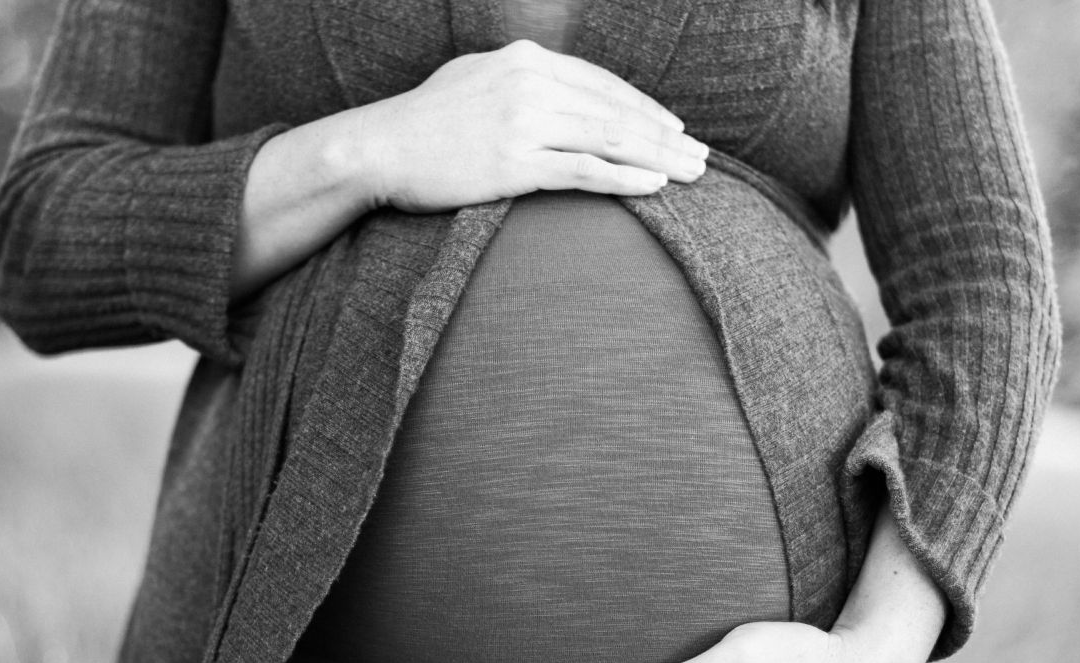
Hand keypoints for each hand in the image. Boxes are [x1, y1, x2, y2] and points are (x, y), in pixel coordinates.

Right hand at [351, 39, 707, 212]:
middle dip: (665, 136)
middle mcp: (530, 83)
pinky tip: (654, 187)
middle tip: (701, 157)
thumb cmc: (423, 122)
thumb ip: (520, 79)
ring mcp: (523, 122)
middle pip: (615, 111)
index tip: (674, 129)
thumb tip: (557, 92)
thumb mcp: (475, 78)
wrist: (378, 149)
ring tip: (691, 175)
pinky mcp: (514, 163)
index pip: (602, 83)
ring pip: (609, 138)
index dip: (645, 108)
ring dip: (658, 158)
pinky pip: (584, 169)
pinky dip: (625, 178)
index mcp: (525, 59)